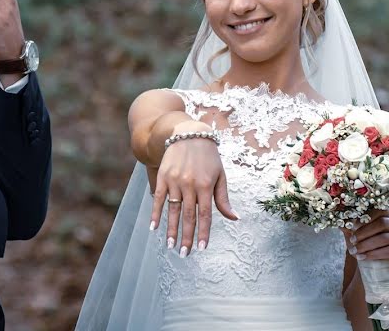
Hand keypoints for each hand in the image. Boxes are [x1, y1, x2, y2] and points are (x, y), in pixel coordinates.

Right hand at [150, 131, 238, 257]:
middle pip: (188, 215)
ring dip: (171, 229)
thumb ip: (223, 198)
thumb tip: (235, 218)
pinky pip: (158, 198)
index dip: (203, 232)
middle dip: (187, 236)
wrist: (189, 134)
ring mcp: (174, 180)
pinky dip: (155, 213)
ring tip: (171, 245)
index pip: (205, 214)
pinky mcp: (163, 176)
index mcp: (206, 185)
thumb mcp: (220, 175)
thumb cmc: (209, 157)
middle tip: (185, 254)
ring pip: (173, 210)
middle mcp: (189, 184)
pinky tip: (153, 227)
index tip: (201, 248)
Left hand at [342, 209, 388, 272]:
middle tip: (352, 240)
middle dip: (365, 232)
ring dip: (367, 244)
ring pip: (385, 238)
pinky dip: (374, 254)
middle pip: (382, 223)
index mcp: (386, 215)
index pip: (379, 210)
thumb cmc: (363, 244)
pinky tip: (363, 257)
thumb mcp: (353, 233)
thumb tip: (338, 220)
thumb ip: (348, 226)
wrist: (372, 264)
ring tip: (355, 251)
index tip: (352, 225)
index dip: (365, 217)